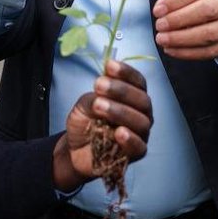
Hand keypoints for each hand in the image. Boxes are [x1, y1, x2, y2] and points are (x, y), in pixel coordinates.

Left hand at [54, 59, 151, 190]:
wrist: (75, 149)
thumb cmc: (86, 123)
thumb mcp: (85, 104)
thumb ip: (96, 95)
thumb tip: (104, 83)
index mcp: (133, 97)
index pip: (137, 81)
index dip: (126, 72)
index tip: (110, 65)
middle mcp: (141, 113)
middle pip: (142, 99)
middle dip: (121, 90)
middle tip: (99, 85)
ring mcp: (141, 133)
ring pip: (141, 121)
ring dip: (120, 111)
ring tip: (99, 106)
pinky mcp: (136, 153)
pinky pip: (139, 146)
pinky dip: (130, 139)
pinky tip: (119, 132)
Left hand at [152, 0, 217, 62]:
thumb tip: (161, 8)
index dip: (176, 0)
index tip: (158, 10)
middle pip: (207, 10)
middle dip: (179, 19)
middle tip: (160, 25)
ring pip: (208, 34)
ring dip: (181, 38)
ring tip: (162, 39)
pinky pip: (208, 52)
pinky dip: (187, 52)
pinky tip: (171, 49)